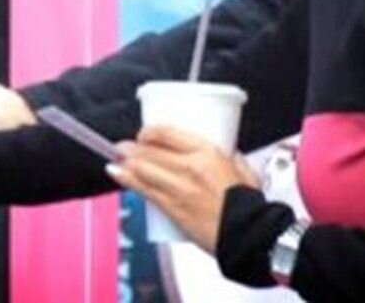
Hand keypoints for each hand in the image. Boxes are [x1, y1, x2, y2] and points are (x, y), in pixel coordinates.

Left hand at [106, 126, 260, 253]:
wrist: (248, 234)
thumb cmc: (248, 204)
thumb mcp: (243, 169)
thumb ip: (230, 157)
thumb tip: (227, 152)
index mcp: (208, 152)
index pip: (168, 134)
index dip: (149, 132)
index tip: (144, 134)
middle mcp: (190, 167)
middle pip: (151, 151)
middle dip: (132, 148)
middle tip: (123, 146)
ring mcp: (179, 188)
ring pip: (143, 169)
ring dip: (125, 162)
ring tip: (115, 159)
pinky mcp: (173, 208)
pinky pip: (144, 190)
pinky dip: (127, 180)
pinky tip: (116, 173)